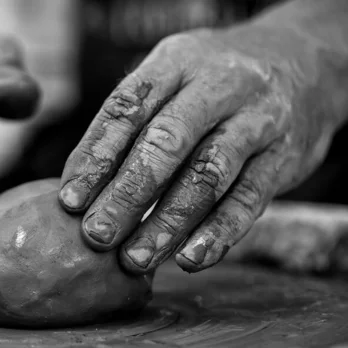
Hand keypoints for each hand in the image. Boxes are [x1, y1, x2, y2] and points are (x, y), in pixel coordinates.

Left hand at [59, 27, 334, 273]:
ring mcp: (257, 119)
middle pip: (166, 143)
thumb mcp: (171, 76)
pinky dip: (218, 233)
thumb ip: (130, 121)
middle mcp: (219, 85)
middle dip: (126, 194)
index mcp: (176, 62)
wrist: (304, 63)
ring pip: (207, 175)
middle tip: (96, 236)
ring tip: (135, 258)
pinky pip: (249, 199)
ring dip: (167, 222)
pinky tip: (189, 259)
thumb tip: (77, 187)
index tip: (70, 201)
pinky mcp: (284, 157)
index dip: (95, 157)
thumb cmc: (212, 82)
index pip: (127, 110)